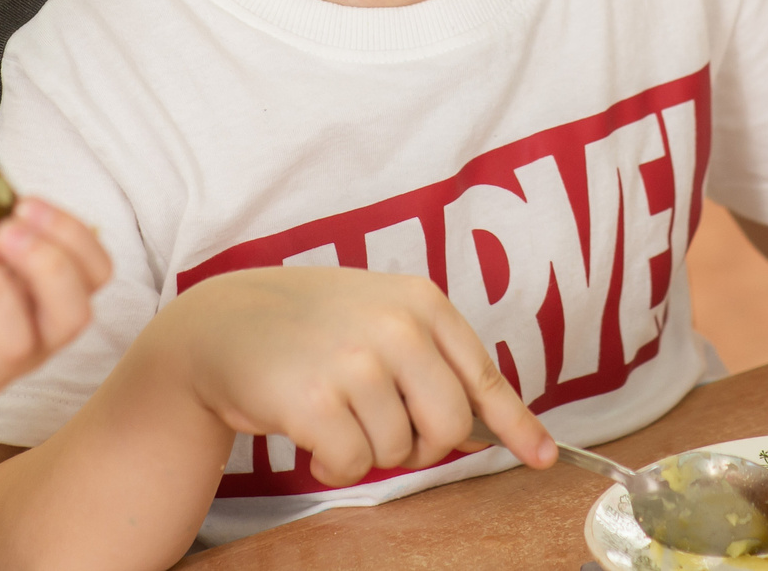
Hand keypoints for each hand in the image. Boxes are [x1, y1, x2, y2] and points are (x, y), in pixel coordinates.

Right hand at [152, 268, 555, 488]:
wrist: (223, 323)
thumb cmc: (311, 325)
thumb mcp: (382, 316)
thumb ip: (435, 359)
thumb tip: (501, 429)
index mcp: (422, 302)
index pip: (483, 376)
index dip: (517, 425)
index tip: (544, 456)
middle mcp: (396, 326)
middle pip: (450, 427)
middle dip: (423, 444)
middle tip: (385, 427)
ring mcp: (356, 362)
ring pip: (399, 450)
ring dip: (368, 449)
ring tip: (335, 412)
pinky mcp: (315, 400)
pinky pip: (353, 466)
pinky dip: (334, 464)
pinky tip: (312, 432)